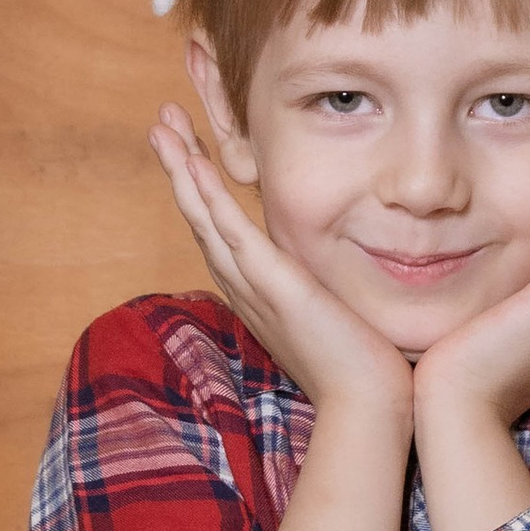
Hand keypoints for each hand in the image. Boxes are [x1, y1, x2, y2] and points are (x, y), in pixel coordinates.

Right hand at [150, 106, 411, 432]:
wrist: (368, 409)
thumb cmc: (363, 369)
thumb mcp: (337, 315)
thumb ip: (328, 291)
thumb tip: (340, 274)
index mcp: (259, 293)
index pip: (221, 230)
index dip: (201, 189)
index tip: (190, 149)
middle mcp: (247, 288)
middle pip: (201, 216)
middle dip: (181, 166)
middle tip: (161, 121)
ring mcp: (256, 288)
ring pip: (207, 218)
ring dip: (183, 169)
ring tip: (163, 124)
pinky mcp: (275, 289)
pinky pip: (234, 234)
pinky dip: (210, 198)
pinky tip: (194, 163)